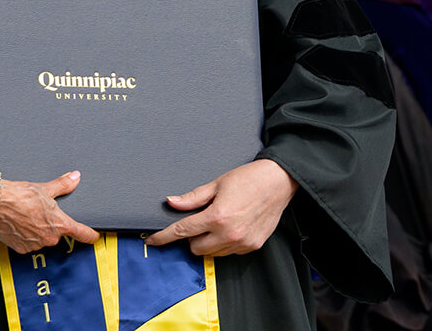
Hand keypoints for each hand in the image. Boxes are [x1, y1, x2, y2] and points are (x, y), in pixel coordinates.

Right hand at [0, 171, 98, 253]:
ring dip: (37, 231)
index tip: (94, 237)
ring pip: (42, 239)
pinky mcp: (21, 249)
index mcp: (60, 224)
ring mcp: (36, 245)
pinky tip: (19, 225)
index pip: (83, 234)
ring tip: (26, 217)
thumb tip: (75, 178)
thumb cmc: (19, 196)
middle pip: (57, 234)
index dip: (91, 235)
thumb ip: (63, 185)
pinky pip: (28, 244)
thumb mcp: (45, 188)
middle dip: (51, 225)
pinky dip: (25, 236)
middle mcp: (50, 238)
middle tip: (40, 213)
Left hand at [145, 158, 298, 255]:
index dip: (164, 237)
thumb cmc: (248, 179)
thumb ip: (192, 198)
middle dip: (192, 238)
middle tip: (200, 222)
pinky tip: (230, 228)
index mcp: (216, 216)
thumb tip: (171, 202)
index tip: (153, 240)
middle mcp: (229, 233)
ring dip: (208, 242)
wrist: (278, 182)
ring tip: (218, 223)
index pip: (182, 231)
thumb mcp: (216, 184)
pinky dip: (224, 244)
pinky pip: (229, 252)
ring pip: (212, 253)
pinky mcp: (252, 247)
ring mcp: (241, 242)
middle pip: (196, 248)